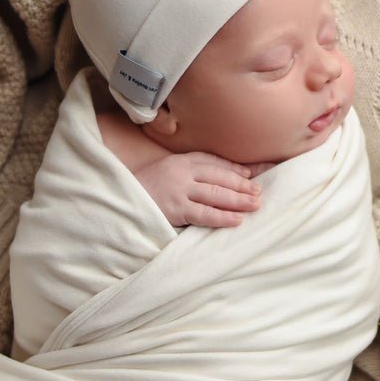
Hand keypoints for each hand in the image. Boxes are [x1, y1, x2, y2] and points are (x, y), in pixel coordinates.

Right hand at [134, 151, 262, 228]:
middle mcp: (182, 173)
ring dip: (238, 199)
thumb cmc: (146, 187)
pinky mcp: (175, 209)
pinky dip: (222, 217)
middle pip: (219, 177)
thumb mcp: (168, 171)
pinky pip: (204, 214)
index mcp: (181, 161)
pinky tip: (237, 219)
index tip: (253, 173)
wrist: (119, 197)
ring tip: (256, 204)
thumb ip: (190, 170)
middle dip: (242, 184)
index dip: (235, 168)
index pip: (214, 162)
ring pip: (215, 194)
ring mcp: (179, 191)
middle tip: (260, 191)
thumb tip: (220, 177)